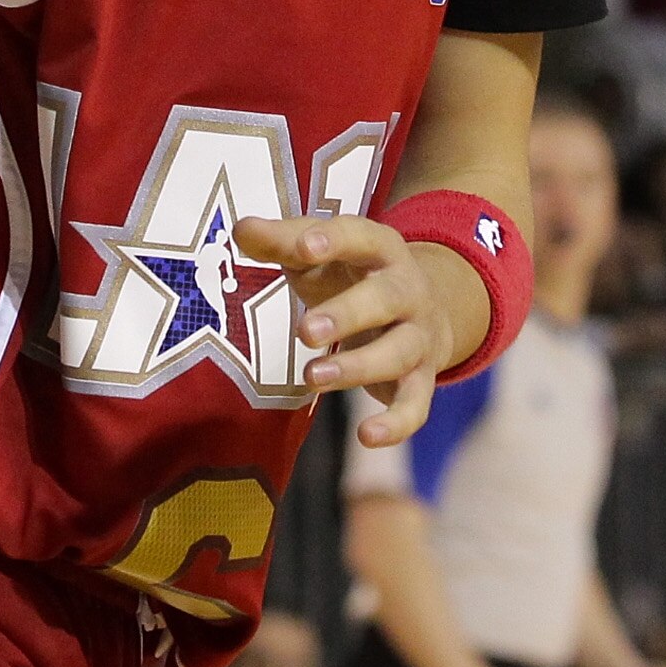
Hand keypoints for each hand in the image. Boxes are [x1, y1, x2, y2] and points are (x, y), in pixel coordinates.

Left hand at [234, 215, 484, 447]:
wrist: (423, 308)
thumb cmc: (352, 276)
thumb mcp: (321, 254)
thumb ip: (283, 242)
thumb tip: (242, 229)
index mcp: (380, 249)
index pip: (360, 236)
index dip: (334, 240)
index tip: (303, 247)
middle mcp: (408, 290)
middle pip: (385, 298)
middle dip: (347, 314)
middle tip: (305, 331)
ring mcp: (418, 336)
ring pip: (397, 353)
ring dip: (357, 368)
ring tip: (311, 378)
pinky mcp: (422, 379)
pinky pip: (416, 405)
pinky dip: (396, 424)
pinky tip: (366, 437)